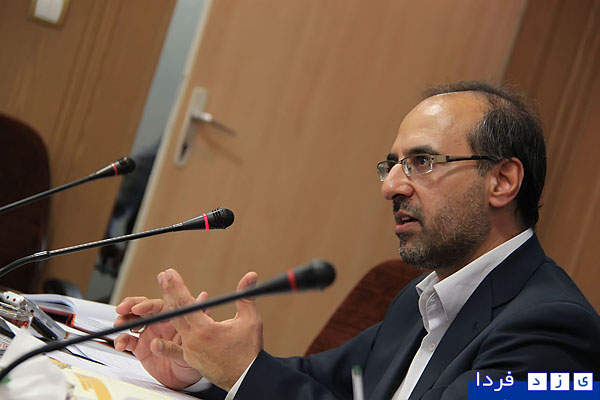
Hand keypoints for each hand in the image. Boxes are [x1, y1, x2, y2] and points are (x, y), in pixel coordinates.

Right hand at [113, 295, 203, 388]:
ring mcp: (148, 333)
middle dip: (129, 306)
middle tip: (121, 310)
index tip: (137, 308)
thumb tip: (200, 298)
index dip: (146, 305)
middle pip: (142, 308)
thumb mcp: (195, 339)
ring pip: (132, 321)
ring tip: (120, 325)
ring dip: (123, 321)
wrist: (185, 378)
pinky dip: (121, 340)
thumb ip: (195, 318)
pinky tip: (120, 344)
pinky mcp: (140, 347)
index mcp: (172, 317)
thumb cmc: (194, 355)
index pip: (158, 305)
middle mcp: (159, 322)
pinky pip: (128, 340)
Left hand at [158, 268, 263, 390]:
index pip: (185, 303)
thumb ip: (246, 296)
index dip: (176, 286)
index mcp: (205, 330)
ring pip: (174, 327)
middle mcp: (193, 341)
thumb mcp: (250, 320)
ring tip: (163, 297)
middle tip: (162, 277)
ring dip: (167, 310)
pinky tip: (153, 342)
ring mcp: (190, 352)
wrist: (246, 378)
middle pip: (175, 312)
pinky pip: (174, 349)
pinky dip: (166, 344)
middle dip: (168, 292)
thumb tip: (251, 276)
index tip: (169, 273)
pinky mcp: (190, 360)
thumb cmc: (249, 350)